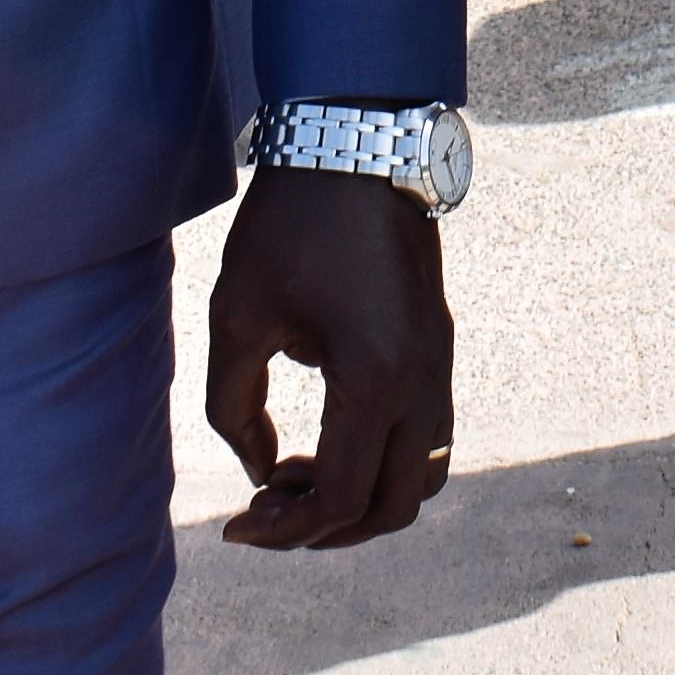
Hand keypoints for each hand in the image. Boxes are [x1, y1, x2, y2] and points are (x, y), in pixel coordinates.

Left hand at [205, 165, 455, 549]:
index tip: (234, 524)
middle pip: (391, 508)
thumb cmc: (289, 225)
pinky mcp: (439, 348)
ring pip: (421, 477)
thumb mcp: (238, 317)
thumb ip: (234, 409)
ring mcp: (440, 366)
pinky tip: (328, 439)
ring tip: (298, 476)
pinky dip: (384, 461)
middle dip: (325, 529)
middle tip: (266, 509)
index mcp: (374, 380)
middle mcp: (422, 382)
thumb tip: (260, 470)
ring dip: (363, 499)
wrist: (358, 144)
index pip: (340, 500)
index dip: (284, 530)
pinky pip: (428, 437)